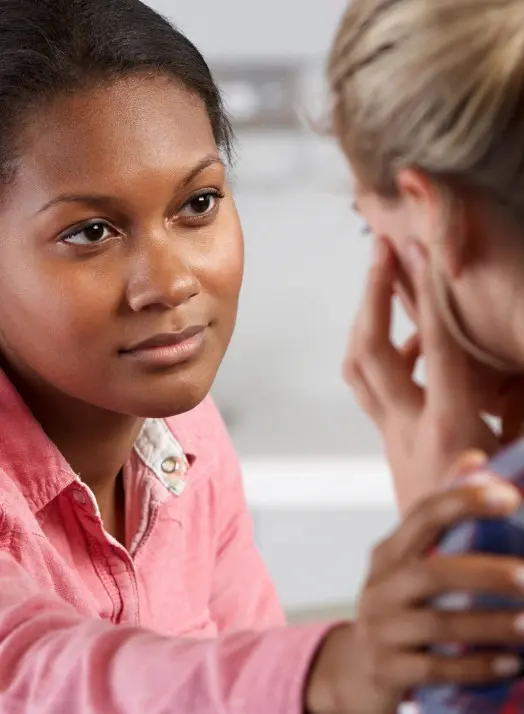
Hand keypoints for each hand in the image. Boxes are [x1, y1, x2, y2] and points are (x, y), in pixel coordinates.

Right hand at [305, 478, 522, 713]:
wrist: (359, 668)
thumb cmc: (399, 604)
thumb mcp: (410, 561)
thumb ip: (442, 519)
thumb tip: (476, 460)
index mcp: (388, 553)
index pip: (423, 516)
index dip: (464, 502)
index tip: (509, 496)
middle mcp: (380, 587)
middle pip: (430, 574)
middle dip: (485, 573)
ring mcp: (381, 630)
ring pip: (437, 625)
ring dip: (490, 624)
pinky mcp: (389, 670)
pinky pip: (437, 670)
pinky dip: (477, 666)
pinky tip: (511, 662)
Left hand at [343, 237, 503, 512]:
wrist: (433, 583)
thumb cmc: (487, 531)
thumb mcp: (516, 461)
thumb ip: (518, 422)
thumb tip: (514, 375)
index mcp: (449, 428)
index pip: (435, 348)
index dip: (428, 295)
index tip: (422, 250)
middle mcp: (408, 428)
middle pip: (371, 350)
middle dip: (372, 295)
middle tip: (378, 247)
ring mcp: (390, 436)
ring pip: (358, 368)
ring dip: (367, 321)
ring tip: (381, 285)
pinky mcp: (388, 444)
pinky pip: (371, 387)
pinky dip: (385, 356)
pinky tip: (410, 348)